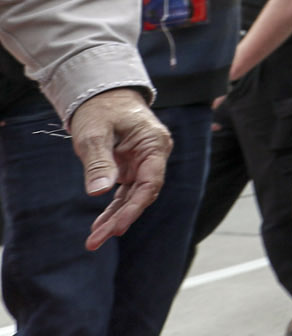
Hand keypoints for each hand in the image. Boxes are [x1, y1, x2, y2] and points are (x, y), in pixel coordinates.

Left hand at [69, 87, 172, 248]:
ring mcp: (142, 164)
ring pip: (132, 197)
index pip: (150, 183)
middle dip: (120, 219)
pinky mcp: (130, 169)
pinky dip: (112, 209)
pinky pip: (124, 193)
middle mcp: (153, 157)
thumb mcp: (94, 133)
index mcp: (154, 144)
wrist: (102, 95)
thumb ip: (98, 162)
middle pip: (142, 195)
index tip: (116, 228)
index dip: (134, 208)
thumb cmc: (101, 109)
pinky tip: (99, 226)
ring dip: (114, 218)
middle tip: (96, 240)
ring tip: (94, 240)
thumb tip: (99, 193)